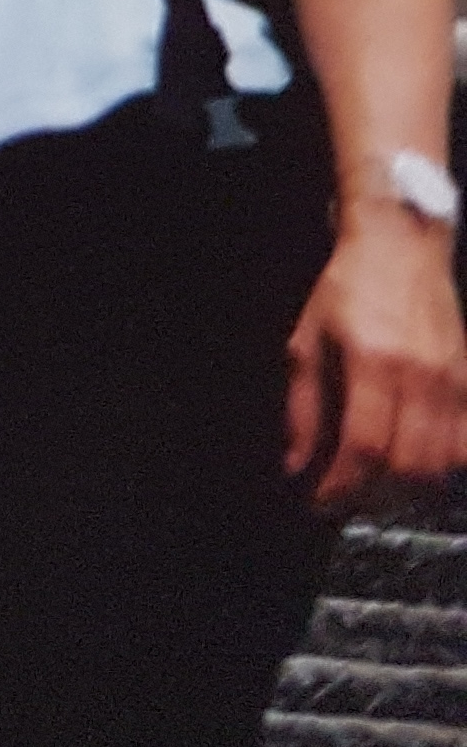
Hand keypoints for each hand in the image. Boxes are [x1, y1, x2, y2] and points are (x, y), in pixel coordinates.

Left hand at [286, 219, 466, 510]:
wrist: (401, 244)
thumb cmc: (347, 287)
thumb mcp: (309, 338)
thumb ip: (304, 406)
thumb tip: (297, 464)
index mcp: (372, 361)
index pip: (364, 445)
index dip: (342, 485)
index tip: (322, 502)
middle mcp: (419, 376)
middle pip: (407, 466)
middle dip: (373, 495)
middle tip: (348, 497)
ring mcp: (452, 381)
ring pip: (441, 465)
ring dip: (407, 490)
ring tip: (377, 487)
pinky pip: (465, 447)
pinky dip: (443, 470)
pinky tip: (416, 466)